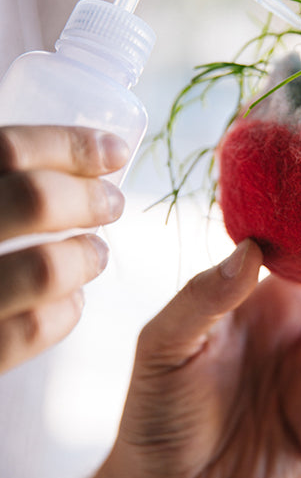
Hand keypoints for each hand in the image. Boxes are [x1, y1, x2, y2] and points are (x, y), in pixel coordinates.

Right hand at [0, 125, 128, 372]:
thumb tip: (63, 156)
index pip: (7, 148)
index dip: (70, 144)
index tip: (113, 152)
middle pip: (33, 200)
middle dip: (88, 198)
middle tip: (111, 203)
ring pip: (43, 269)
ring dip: (84, 257)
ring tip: (95, 254)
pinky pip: (27, 333)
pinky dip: (64, 313)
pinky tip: (70, 302)